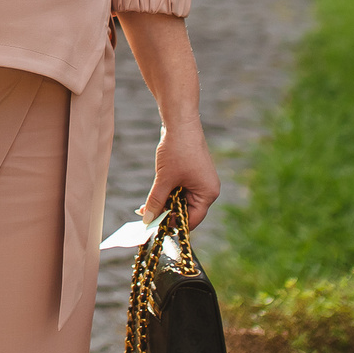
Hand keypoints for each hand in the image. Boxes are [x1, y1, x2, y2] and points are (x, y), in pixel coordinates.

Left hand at [118, 10, 221, 229]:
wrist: (180, 122)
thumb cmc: (176, 150)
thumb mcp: (164, 179)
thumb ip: (156, 201)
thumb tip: (147, 220)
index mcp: (208, 194)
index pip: (191, 220)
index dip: (172, 226)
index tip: (154, 230)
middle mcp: (208, 189)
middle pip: (186, 211)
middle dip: (166, 214)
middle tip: (145, 218)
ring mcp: (201, 181)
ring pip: (181, 201)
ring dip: (164, 203)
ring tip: (145, 207)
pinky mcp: (193, 173)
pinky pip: (180, 190)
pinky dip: (167, 193)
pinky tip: (153, 196)